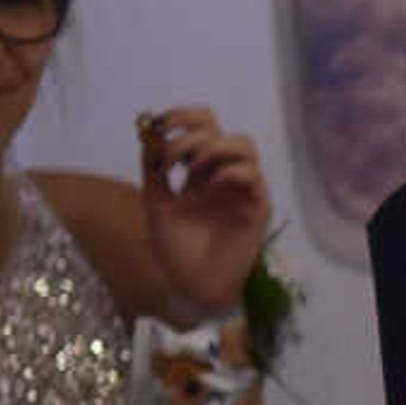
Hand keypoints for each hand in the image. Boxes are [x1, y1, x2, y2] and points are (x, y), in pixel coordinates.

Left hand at [136, 106, 270, 315]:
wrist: (190, 287)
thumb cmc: (175, 250)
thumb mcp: (155, 203)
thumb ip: (153, 169)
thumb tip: (149, 133)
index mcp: (202, 170)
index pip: (203, 125)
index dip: (182, 117)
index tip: (158, 127)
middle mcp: (224, 175)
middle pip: (222, 129)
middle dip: (193, 134)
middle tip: (171, 159)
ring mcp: (243, 190)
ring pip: (244, 145)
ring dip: (213, 149)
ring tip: (190, 172)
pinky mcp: (257, 208)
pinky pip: (252, 176)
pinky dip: (228, 172)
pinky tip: (208, 188)